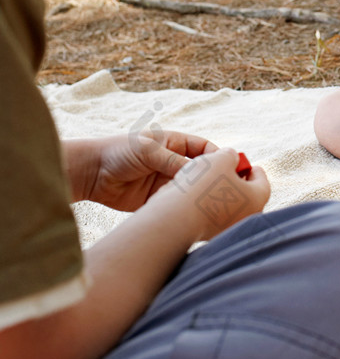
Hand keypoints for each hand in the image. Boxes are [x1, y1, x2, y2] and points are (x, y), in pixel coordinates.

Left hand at [71, 131, 219, 211]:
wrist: (92, 173)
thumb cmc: (119, 152)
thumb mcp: (149, 151)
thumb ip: (174, 162)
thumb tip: (200, 173)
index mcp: (176, 144)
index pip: (205, 149)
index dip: (218, 157)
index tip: (228, 168)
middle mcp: (175, 163)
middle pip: (202, 172)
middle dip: (212, 180)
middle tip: (223, 191)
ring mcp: (167, 182)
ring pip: (191, 191)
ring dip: (198, 197)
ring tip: (207, 205)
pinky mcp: (158, 200)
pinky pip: (176, 205)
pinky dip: (183, 210)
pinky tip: (188, 214)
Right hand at [160, 147, 270, 240]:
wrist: (177, 216)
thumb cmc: (204, 184)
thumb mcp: (221, 158)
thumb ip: (231, 155)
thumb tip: (231, 159)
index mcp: (257, 198)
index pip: (262, 181)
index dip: (252, 168)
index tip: (243, 163)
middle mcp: (247, 217)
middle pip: (247, 195)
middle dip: (237, 182)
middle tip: (224, 171)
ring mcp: (229, 229)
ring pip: (230, 207)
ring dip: (221, 194)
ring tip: (207, 182)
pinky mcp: (211, 236)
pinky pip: (214, 217)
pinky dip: (209, 207)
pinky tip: (196, 197)